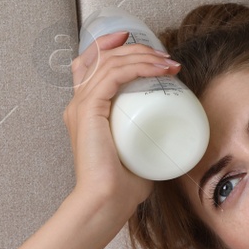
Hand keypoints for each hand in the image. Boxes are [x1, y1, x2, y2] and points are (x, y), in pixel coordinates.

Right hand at [63, 30, 179, 215]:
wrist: (106, 202)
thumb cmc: (120, 187)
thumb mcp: (137, 155)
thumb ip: (147, 146)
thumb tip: (170, 142)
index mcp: (85, 111)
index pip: (91, 64)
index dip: (113, 46)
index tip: (146, 47)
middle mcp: (79, 104)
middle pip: (100, 56)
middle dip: (135, 48)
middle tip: (165, 57)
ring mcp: (81, 105)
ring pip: (109, 61)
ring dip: (142, 55)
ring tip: (168, 63)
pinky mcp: (88, 110)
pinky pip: (112, 74)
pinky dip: (137, 66)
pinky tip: (157, 68)